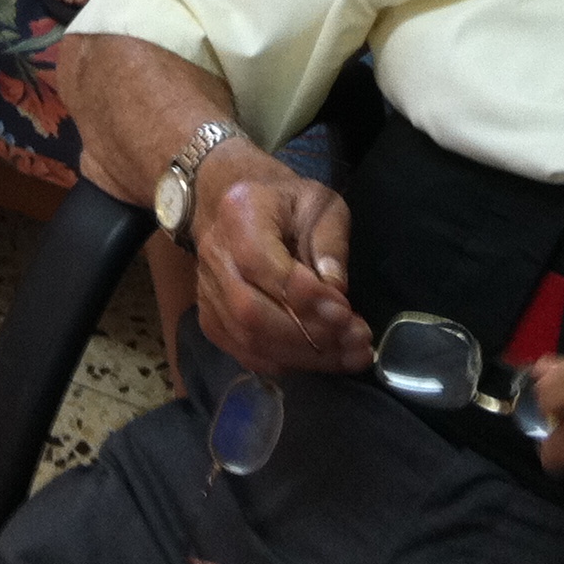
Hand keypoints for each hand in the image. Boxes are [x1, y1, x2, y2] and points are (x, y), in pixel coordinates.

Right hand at [189, 141, 372, 376]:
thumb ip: (330, 242)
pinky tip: (320, 359)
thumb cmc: (285, 201)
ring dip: (304, 355)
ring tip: (349, 355)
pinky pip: (243, 353)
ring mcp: (207, 291)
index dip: (305, 296)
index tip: (347, 312)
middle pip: (251, 312)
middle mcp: (214, 255)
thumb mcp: (320, 203)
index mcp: (240, 215)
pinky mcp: (210, 318)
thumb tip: (336, 291)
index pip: (262, 265)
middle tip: (356, 341)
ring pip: (248, 339)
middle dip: (309, 336)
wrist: (235, 202)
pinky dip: (285, 362)